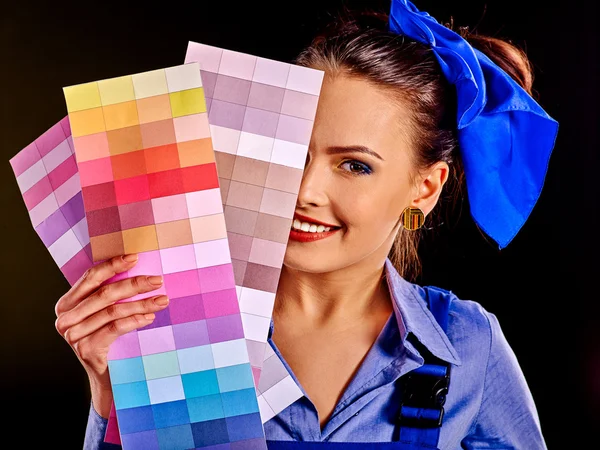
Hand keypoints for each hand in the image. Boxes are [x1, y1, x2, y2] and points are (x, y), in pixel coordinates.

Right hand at [54, 254, 168, 417]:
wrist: (107, 376)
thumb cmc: (109, 338)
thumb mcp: (106, 313)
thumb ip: (111, 294)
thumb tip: (139, 267)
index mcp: (67, 303)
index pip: (91, 277)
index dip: (113, 265)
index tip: (135, 257)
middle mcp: (65, 318)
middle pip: (104, 293)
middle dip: (134, 284)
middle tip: (157, 280)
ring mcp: (73, 335)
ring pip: (112, 311)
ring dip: (141, 304)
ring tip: (161, 300)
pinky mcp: (86, 349)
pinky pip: (114, 328)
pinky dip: (135, 320)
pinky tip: (150, 317)